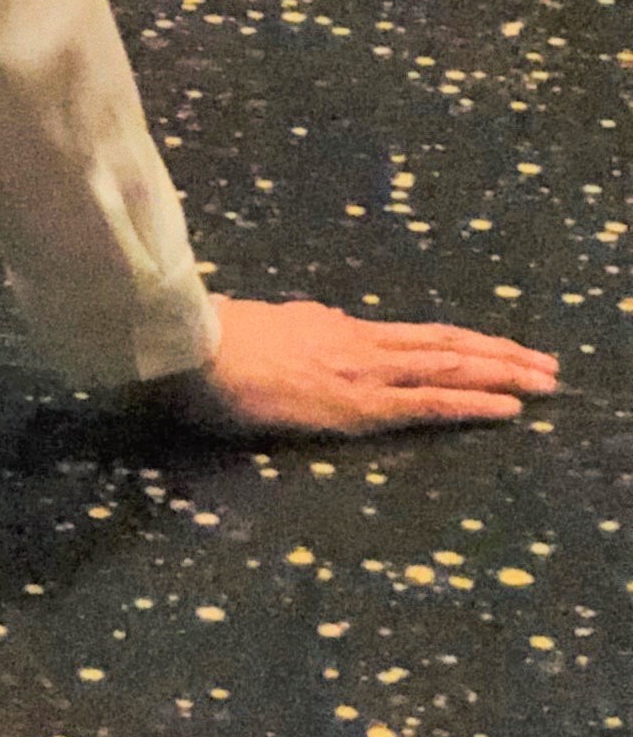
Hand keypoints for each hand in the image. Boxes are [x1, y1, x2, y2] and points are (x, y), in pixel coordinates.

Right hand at [182, 294, 559, 434]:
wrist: (190, 346)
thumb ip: (286, 336)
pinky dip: (474, 401)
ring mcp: (362, 369)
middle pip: (443, 343)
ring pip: (448, 365)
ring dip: (503, 373)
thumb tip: (300, 338)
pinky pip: (429, 401)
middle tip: (546, 364)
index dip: (457, 341)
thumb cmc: (204, 347)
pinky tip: (510, 408)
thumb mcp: (255, 333)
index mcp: (331, 328)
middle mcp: (356, 341)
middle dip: (500, 353)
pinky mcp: (360, 402)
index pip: (410, 336)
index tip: (491, 349)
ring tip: (546, 381)